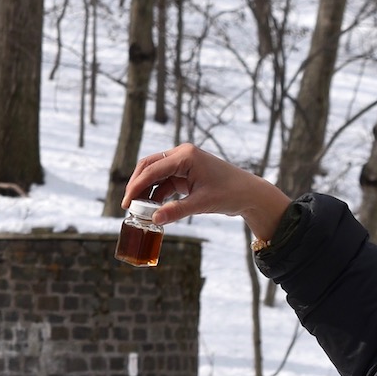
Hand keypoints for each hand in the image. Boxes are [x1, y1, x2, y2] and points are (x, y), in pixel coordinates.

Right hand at [120, 143, 290, 240]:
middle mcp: (183, 155)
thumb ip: (177, 211)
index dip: (136, 187)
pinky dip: (158, 194)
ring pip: (156, 175)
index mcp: (186, 156)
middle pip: (149, 167)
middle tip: (127, 205)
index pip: (152, 170)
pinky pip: (166, 182)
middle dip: (137, 186)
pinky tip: (152, 208)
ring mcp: (185, 163)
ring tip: (138, 210)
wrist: (250, 194)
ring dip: (147, 191)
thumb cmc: (230, 194)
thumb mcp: (202, 204)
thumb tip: (154, 220)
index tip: (125, 203)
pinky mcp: (187, 173)